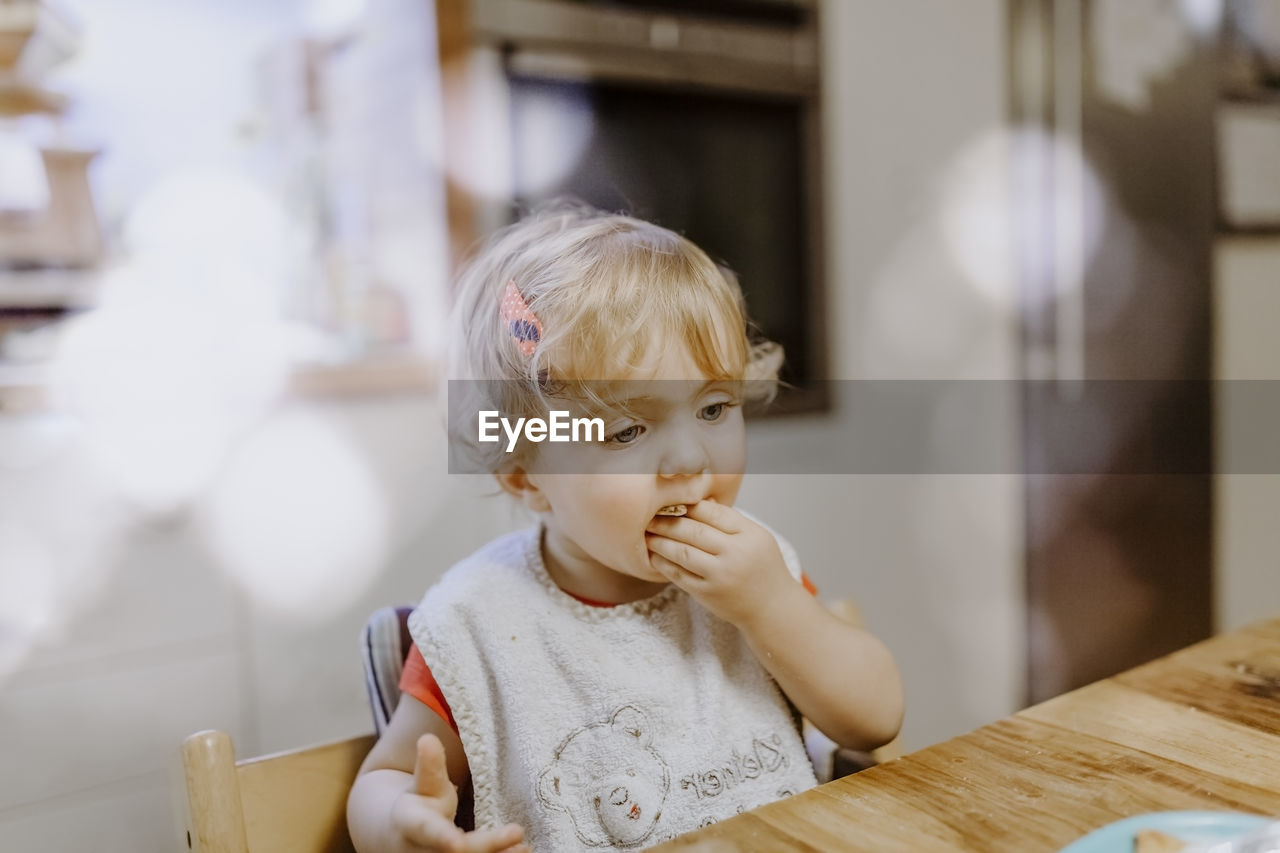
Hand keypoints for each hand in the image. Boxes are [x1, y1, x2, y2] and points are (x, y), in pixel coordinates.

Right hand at [389, 734, 528, 852]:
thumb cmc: (420, 804)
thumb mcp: (423, 784)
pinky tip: (521, 852)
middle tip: (517, 831)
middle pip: (457, 852)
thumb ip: (429, 766)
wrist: (403, 837)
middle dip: (487, 845)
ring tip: (524, 848)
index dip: (441, 838)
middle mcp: (423, 851)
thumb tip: (427, 738)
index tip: (455, 842)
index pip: (427, 830)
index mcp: (412, 825)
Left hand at [645, 500, 795, 626]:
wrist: (772, 609)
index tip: (672, 502)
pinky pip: (679, 574)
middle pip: (693, 531)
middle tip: (649, 516)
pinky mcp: (707, 593)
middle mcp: (734, 554)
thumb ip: (730, 521)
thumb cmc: (763, 569)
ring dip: (660, 541)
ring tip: (647, 534)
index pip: (712, 513)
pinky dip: (663, 563)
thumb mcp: (757, 538)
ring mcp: (719, 575)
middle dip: (667, 522)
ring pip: (682, 552)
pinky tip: (654, 556)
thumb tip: (697, 503)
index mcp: (749, 535)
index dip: (688, 506)